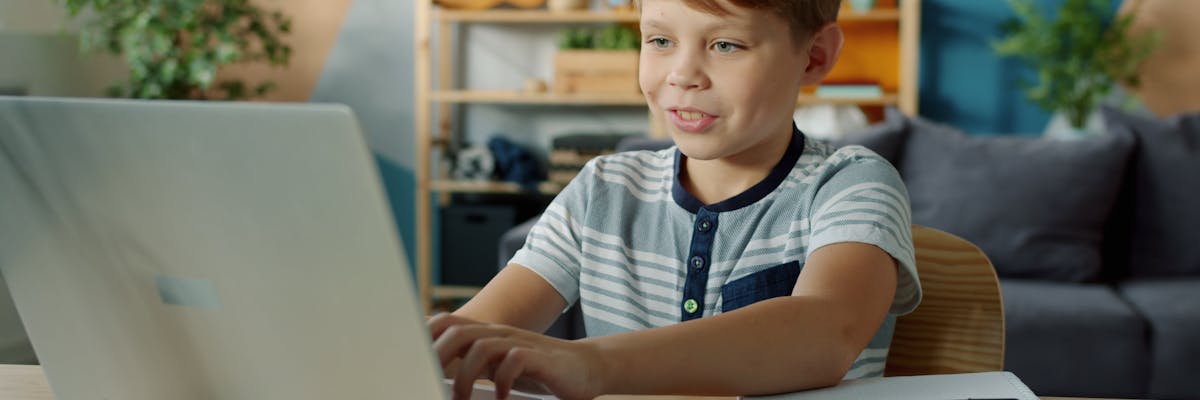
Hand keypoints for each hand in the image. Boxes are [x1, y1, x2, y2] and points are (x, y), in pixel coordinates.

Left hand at [428, 313, 604, 399]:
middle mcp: (499, 333)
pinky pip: (515, 360)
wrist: (585, 368)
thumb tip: (437, 372)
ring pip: (482, 345)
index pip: (446, 322)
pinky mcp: (540, 357)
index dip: (423, 334)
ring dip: (467, 375)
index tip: (408, 356)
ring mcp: (519, 343)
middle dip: (437, 355)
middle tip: (427, 381)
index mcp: (485, 334)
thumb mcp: (499, 365)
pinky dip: (503, 380)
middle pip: (457, 330)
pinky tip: (502, 397)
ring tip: (462, 398)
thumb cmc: (538, 371)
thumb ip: (472, 364)